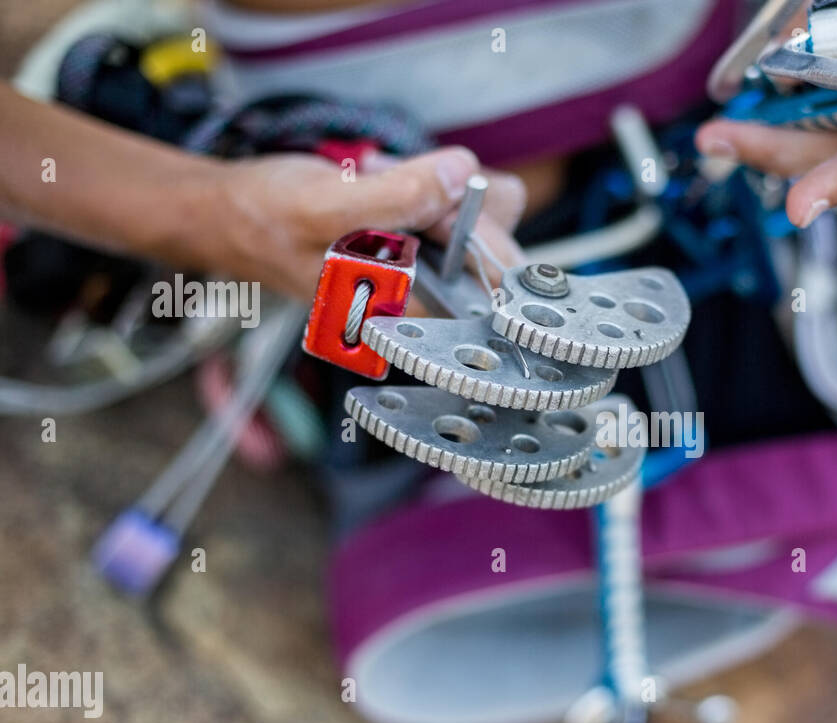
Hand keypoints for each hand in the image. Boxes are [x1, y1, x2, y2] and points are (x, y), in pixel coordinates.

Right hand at [208, 145, 526, 301]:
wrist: (220, 215)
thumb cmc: (263, 219)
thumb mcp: (326, 206)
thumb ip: (397, 197)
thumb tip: (461, 175)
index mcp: (406, 311)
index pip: (492, 287)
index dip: (487, 235)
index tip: (450, 196)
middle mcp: (419, 299)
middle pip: (490, 249)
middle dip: (451, 198)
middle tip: (395, 178)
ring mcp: (416, 270)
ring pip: (472, 220)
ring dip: (432, 183)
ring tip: (375, 176)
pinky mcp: (409, 244)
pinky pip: (444, 207)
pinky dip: (419, 181)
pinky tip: (376, 176)